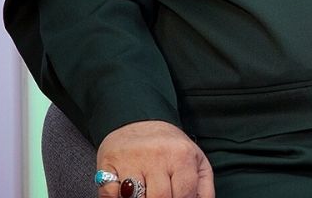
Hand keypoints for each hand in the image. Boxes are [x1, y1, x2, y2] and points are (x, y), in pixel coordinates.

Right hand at [96, 120, 214, 197]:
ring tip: (146, 193)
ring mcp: (131, 159)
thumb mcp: (195, 160)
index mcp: (182, 155)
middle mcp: (157, 155)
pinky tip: (125, 191)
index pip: (185, 194)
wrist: (138, 122)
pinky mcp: (108, 164)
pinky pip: (109, 194)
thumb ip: (203, 186)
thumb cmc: (170, 147)